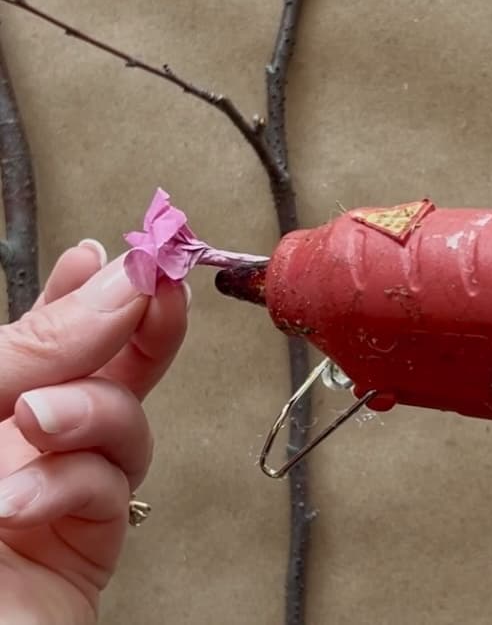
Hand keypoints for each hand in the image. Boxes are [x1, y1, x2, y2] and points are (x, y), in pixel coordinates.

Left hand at [0, 240, 187, 624]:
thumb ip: (38, 345)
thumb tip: (122, 284)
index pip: (47, 324)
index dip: (89, 283)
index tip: (126, 252)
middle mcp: (21, 434)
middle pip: (107, 363)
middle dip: (140, 327)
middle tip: (164, 293)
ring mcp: (55, 486)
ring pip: (124, 421)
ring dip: (91, 413)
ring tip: (40, 422)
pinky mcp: (82, 544)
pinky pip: (111, 489)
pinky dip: (72, 487)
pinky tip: (21, 502)